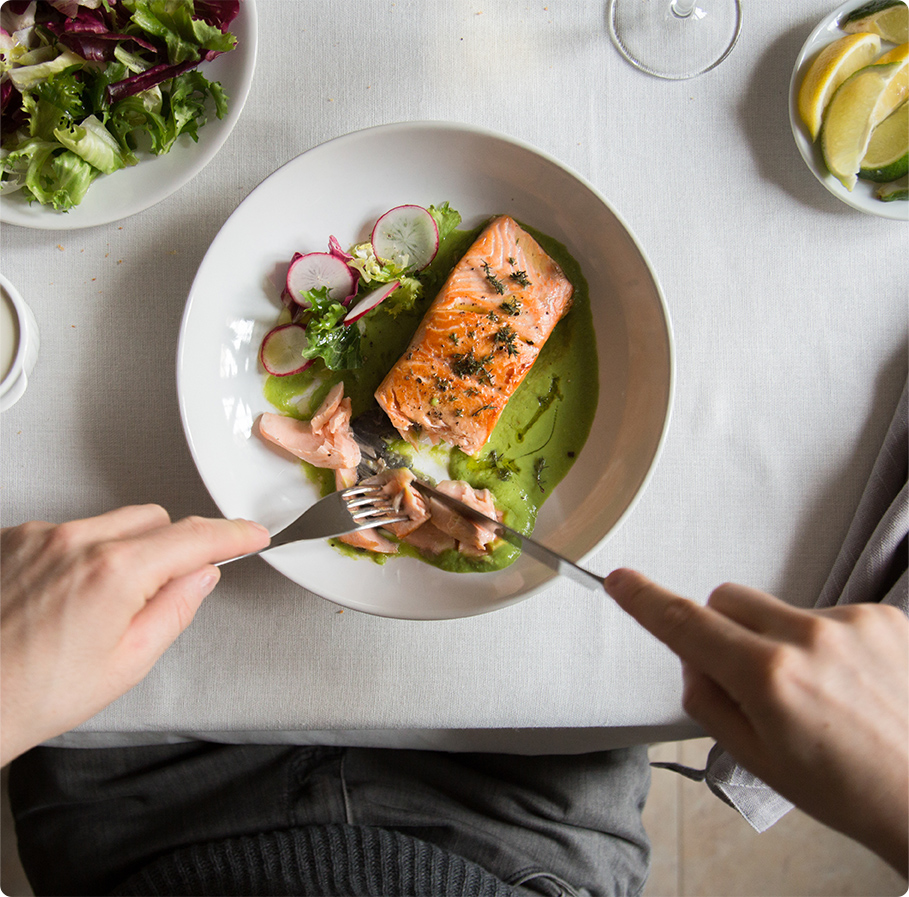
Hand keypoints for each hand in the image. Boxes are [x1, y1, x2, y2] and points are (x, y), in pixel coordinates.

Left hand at [1, 505, 269, 765]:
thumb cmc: (32, 693)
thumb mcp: (127, 662)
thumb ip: (175, 608)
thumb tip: (200, 577)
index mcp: (114, 572)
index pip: (194, 537)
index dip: (232, 535)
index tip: (251, 535)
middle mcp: (75, 542)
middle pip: (154, 519)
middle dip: (170, 547)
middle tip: (158, 591)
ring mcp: (39, 536)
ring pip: (110, 522)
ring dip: (122, 549)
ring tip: (96, 604)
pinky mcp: (11, 538)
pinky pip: (68, 530)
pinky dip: (80, 552)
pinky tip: (63, 596)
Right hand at [604, 569, 908, 874]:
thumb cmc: (850, 791)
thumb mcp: (756, 759)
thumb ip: (707, 698)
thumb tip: (694, 655)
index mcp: (769, 678)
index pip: (687, 623)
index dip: (646, 600)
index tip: (621, 580)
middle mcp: (808, 639)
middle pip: (726, 599)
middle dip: (722, 628)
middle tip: (749, 677)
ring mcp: (849, 623)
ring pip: (775, 608)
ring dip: (778, 638)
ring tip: (818, 691)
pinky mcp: (882, 616)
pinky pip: (822, 613)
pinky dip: (822, 641)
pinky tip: (849, 681)